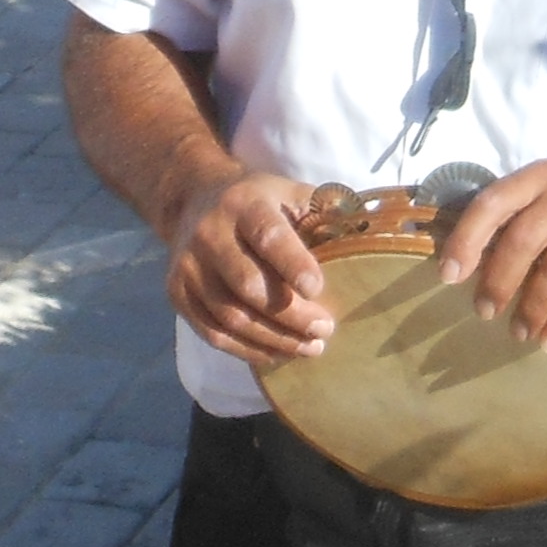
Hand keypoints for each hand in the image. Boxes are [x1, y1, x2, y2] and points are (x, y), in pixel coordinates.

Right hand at [166, 166, 336, 364]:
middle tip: (326, 329)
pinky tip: (279, 353)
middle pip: (248, 286)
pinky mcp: (177, 294)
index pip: (268, 237)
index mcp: (243, 204)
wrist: (194, 199)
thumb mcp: (290, 192)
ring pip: (231, 316)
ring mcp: (188, 267)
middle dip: (291, 315)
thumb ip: (325, 212)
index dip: (293, 265)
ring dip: (275, 340)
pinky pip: (213, 333)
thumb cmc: (260, 201)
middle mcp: (209, 234)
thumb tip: (369, 236)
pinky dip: (248, 350)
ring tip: (311, 348)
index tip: (319, 290)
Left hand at [440, 159, 546, 345]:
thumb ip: (513, 219)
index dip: (468, 239)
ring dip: (532, 308)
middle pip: (524, 239)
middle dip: (498, 281)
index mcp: (541, 177)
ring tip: (519, 332)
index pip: (494, 203)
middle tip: (484, 311)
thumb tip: (462, 266)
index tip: (449, 276)